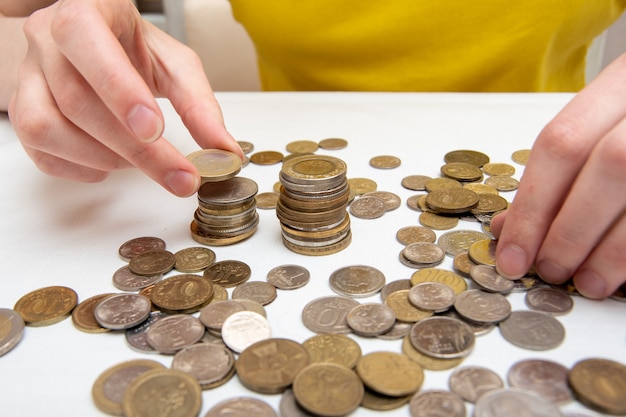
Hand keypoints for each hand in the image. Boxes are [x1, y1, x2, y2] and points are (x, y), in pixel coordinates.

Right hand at [8, 0, 242, 196]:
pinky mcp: (21, 112)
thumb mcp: (175, 65)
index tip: (154, 130)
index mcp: (86, 13)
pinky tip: (111, 163)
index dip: (118, 88)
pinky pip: (40, 152)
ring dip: (103, 158)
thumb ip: (200, 104)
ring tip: (141, 161)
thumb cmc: (134, 49)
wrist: (97, 47)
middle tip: (179, 175)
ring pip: (46, 128)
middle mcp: (47, 40)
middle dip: (134, 148)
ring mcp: (27, 77)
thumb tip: (224, 151)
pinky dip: (81, 169)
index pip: (85, 38)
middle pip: (75, 99)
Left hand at [492, 54, 625, 298]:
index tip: (512, 256)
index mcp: (623, 82)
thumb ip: (557, 172)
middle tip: (550, 269)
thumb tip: (507, 228)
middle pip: (610, 165)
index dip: (532, 207)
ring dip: (612, 251)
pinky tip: (622, 276)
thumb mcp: (597, 126)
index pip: (562, 143)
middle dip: (571, 229)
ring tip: (587, 283)